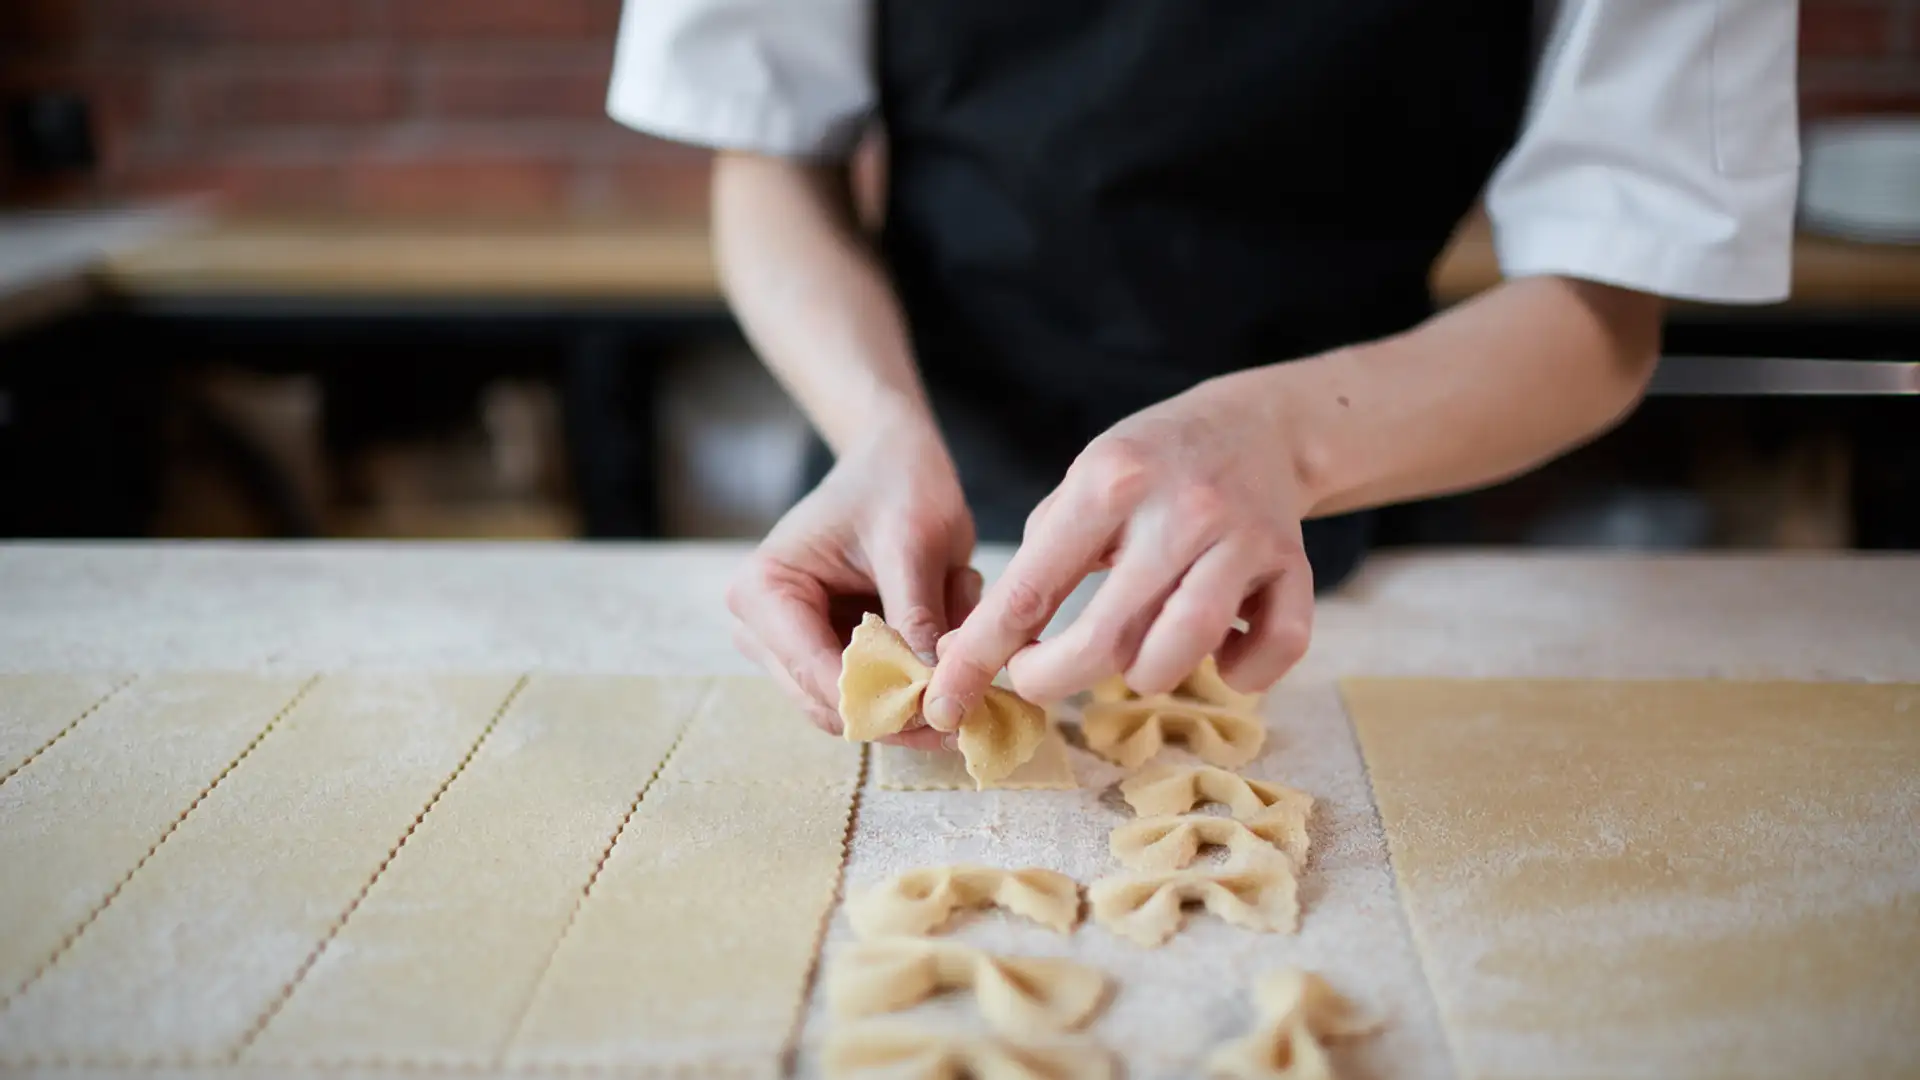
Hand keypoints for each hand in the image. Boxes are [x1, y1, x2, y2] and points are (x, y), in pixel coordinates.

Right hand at [727, 414, 980, 748]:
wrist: (895, 461)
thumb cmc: (897, 485)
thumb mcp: (913, 544)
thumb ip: (916, 615)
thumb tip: (931, 690)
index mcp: (763, 591)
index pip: (815, 674)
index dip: (881, 702)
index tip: (945, 707)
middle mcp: (761, 628)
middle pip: (830, 705)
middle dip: (903, 707)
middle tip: (971, 701)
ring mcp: (790, 646)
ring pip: (857, 708)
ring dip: (917, 687)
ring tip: (959, 624)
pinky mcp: (824, 654)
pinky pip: (876, 691)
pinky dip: (919, 672)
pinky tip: (949, 621)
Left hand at [924, 370, 1312, 727]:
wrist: (1257, 425)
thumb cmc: (1150, 466)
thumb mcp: (1082, 485)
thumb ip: (1035, 563)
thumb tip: (970, 652)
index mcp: (1112, 482)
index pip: (1032, 589)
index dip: (984, 654)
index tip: (950, 693)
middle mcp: (1182, 510)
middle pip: (1106, 640)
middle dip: (1053, 680)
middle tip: (1037, 680)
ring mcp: (1244, 540)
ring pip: (1182, 653)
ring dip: (1144, 675)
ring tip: (1133, 654)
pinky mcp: (1295, 566)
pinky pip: (1273, 651)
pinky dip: (1241, 673)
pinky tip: (1218, 653)